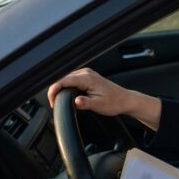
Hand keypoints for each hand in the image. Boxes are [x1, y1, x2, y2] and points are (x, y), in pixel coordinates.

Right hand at [47, 68, 161, 129]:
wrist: (125, 100)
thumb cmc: (115, 102)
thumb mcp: (99, 106)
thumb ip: (85, 103)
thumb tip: (76, 102)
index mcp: (87, 78)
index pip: (62, 81)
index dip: (53, 91)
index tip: (52, 102)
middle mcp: (86, 73)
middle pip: (62, 79)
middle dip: (55, 91)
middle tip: (55, 105)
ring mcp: (87, 73)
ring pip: (66, 78)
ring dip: (60, 89)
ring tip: (59, 101)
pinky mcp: (87, 76)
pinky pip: (71, 80)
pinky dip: (66, 87)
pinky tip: (67, 96)